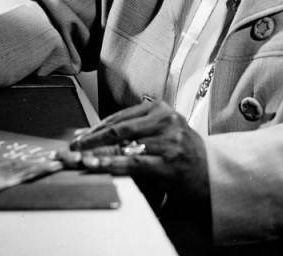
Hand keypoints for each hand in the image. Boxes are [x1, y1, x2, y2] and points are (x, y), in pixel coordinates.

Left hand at [67, 99, 209, 205]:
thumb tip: (96, 133)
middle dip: (92, 140)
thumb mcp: (162, 130)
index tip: (79, 137)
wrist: (209, 173)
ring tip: (79, 160)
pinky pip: (133, 163)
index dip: (96, 127)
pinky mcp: (168, 163)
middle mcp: (165, 120)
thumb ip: (135, 128)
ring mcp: (168, 141)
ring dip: (98, 154)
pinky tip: (97, 167)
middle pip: (120, 129)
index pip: (121, 116)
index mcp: (161, 108)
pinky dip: (112, 165)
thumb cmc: (180, 151)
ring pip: (124, 146)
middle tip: (72, 149)